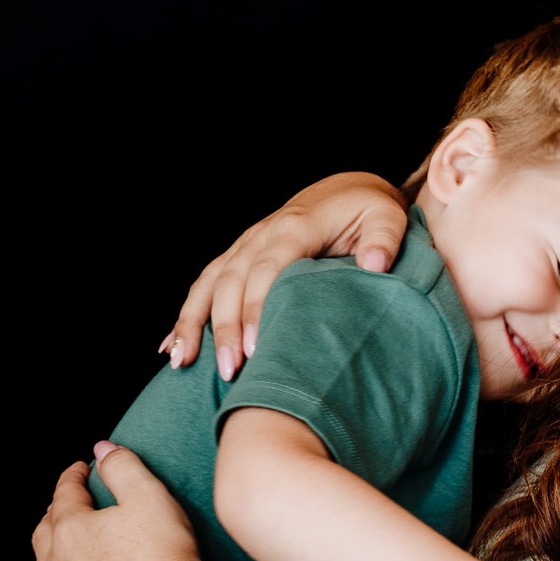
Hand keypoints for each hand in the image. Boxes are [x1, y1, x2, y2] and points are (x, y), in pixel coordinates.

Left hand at [28, 442, 202, 560]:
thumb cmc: (165, 553)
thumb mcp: (149, 495)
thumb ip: (122, 467)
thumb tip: (100, 448)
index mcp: (71, 530)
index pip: (64, 495)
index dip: (72, 478)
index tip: (80, 470)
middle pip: (44, 537)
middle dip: (54, 517)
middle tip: (68, 508)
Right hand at [162, 172, 408, 380]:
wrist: (349, 189)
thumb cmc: (370, 210)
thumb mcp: (388, 217)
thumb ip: (383, 240)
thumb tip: (374, 265)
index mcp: (296, 226)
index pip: (268, 268)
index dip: (256, 307)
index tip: (254, 346)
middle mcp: (262, 233)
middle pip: (232, 280)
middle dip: (224, 326)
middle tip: (229, 371)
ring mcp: (246, 244)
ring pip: (208, 282)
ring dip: (191, 322)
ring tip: (180, 363)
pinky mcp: (240, 255)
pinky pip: (205, 284)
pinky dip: (186, 315)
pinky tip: (171, 347)